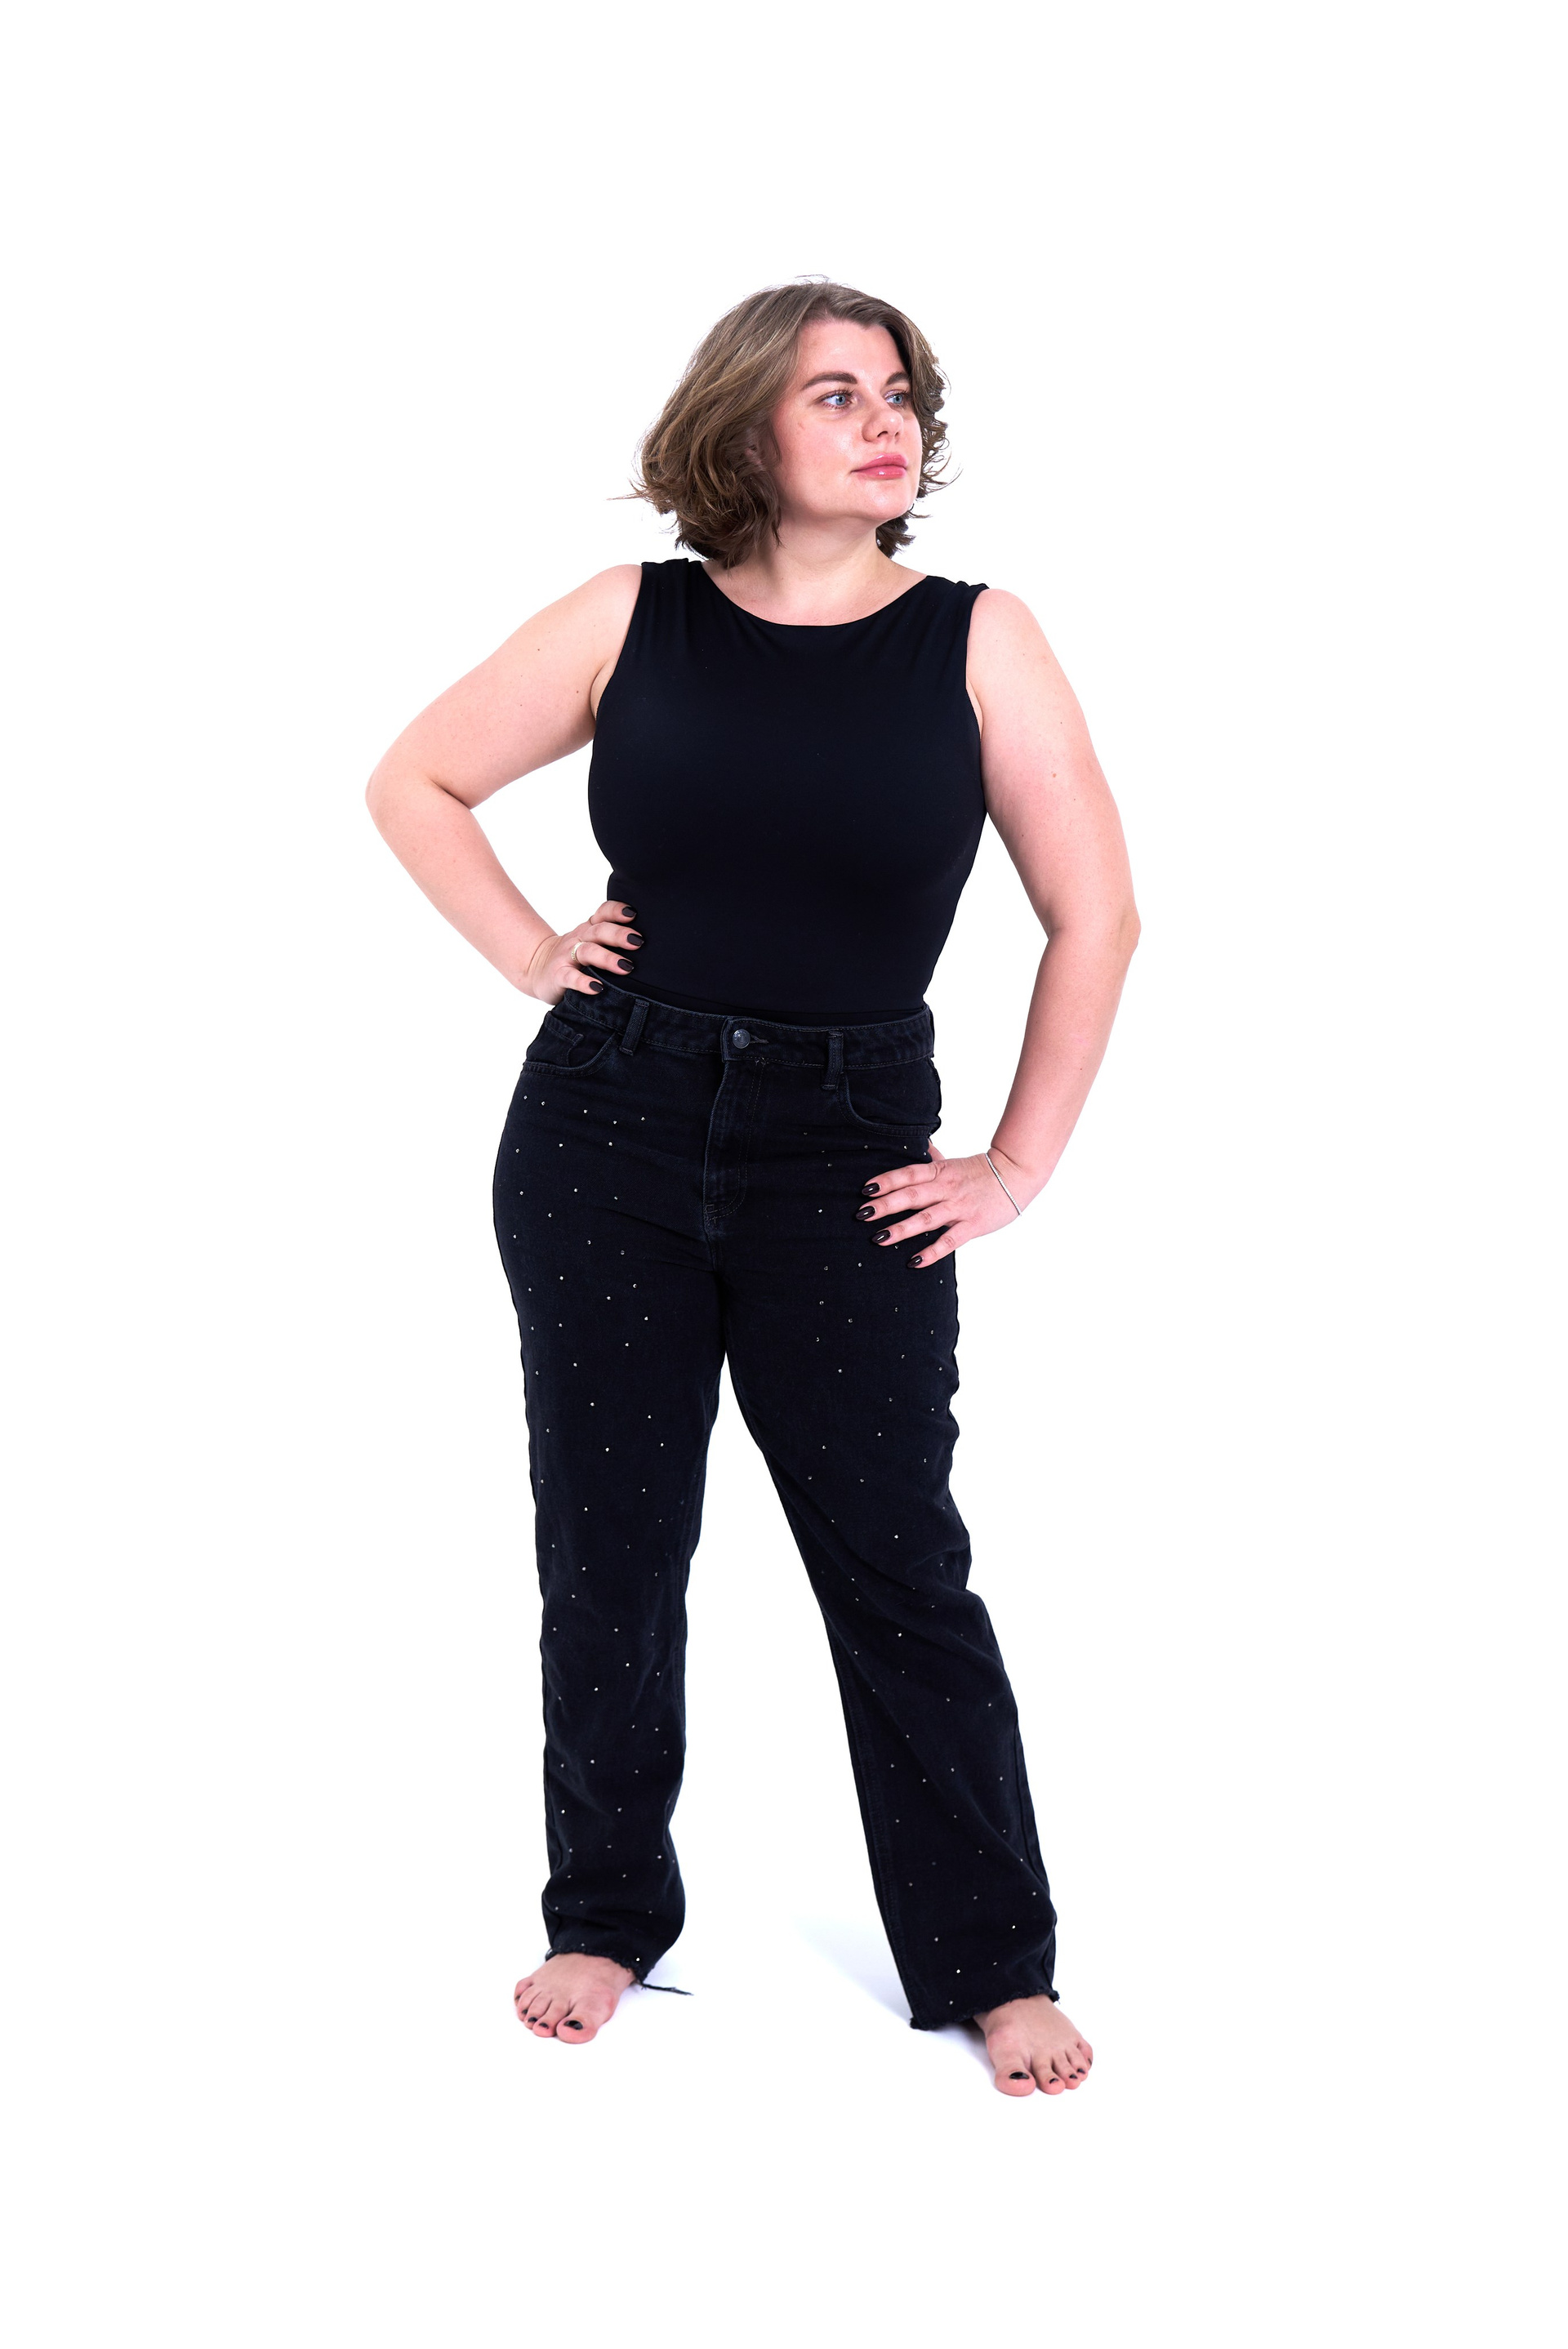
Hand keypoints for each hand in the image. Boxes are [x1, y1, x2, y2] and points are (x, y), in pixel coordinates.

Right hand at [523, 899, 641, 1002]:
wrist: (536, 968)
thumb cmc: (575, 956)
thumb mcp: (591, 942)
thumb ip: (612, 938)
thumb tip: (653, 944)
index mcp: (589, 928)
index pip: (603, 913)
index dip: (616, 910)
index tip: (634, 914)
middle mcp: (579, 938)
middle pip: (599, 931)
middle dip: (619, 935)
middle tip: (638, 941)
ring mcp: (567, 956)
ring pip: (588, 952)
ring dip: (607, 958)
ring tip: (625, 967)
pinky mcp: (558, 975)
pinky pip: (570, 977)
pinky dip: (583, 983)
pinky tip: (597, 988)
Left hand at [855, 1143, 1030, 1269]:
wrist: (1017, 1174)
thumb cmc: (981, 1171)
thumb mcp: (953, 1162)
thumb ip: (933, 1158)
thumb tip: (918, 1144)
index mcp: (939, 1171)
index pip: (907, 1174)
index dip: (886, 1181)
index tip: (865, 1190)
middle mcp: (946, 1188)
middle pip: (911, 1196)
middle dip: (885, 1205)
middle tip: (861, 1214)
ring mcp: (959, 1207)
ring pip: (926, 1219)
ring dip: (902, 1229)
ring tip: (879, 1239)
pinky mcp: (973, 1225)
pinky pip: (950, 1240)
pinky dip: (932, 1252)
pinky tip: (914, 1262)